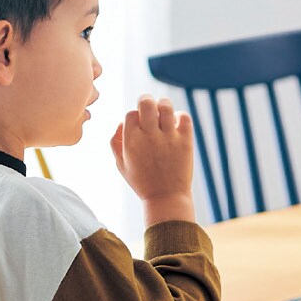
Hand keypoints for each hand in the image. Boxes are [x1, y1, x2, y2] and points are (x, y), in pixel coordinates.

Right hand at [112, 96, 195, 224]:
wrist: (166, 199)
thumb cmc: (142, 182)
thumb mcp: (122, 166)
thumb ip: (115, 142)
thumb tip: (120, 123)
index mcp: (131, 141)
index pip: (131, 114)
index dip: (135, 117)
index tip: (140, 127)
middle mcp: (149, 136)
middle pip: (146, 102)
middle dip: (147, 101)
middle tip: (150, 110)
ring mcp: (168, 138)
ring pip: (165, 105)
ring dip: (164, 105)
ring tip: (164, 114)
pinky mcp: (185, 141)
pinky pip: (184, 117)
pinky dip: (180, 116)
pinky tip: (176, 125)